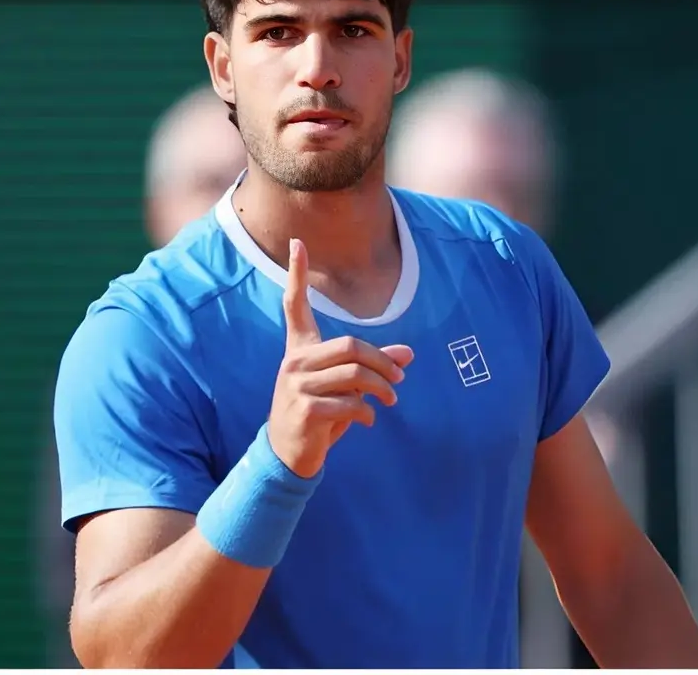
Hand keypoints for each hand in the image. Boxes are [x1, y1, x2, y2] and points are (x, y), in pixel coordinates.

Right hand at [266, 238, 413, 480]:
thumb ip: (372, 367)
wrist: (288, 456)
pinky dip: (367, 411)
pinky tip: (369, 420)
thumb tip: (409, 354)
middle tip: (401, 378)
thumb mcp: (345, 386)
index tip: (298, 241)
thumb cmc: (319, 414)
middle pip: (352, 345)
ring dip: (381, 388)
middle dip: (382, 361)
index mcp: (300, 348)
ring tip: (391, 399)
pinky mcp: (304, 409)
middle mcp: (294, 361)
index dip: (297, 273)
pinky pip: (349, 402)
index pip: (295, 304)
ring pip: (354, 374)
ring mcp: (295, 384)